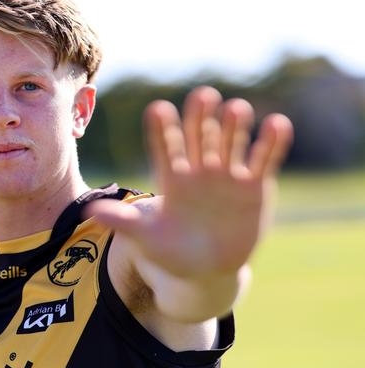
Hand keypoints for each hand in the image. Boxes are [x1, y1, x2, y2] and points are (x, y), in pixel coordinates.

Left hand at [87, 86, 292, 277]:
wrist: (206, 271)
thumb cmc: (172, 253)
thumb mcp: (147, 239)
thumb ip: (124, 222)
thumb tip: (90, 212)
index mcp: (172, 178)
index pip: (165, 148)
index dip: (162, 130)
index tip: (157, 110)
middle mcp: (199, 170)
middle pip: (199, 137)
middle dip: (200, 118)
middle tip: (202, 96)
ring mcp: (228, 176)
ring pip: (230, 143)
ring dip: (234, 127)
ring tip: (236, 109)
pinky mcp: (254, 186)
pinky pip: (263, 160)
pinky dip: (270, 143)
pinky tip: (277, 124)